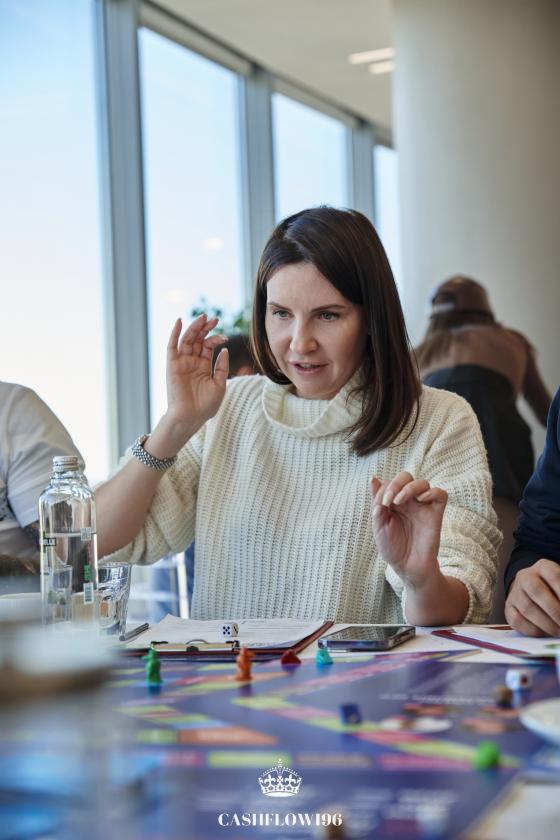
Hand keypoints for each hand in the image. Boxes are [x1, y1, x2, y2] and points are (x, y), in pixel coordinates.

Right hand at [164, 314, 227, 434]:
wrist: (191, 418)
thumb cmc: (205, 406)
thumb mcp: (219, 385)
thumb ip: (221, 367)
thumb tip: (224, 350)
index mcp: (203, 366)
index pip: (208, 346)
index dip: (216, 339)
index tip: (225, 337)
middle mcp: (191, 362)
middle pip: (198, 339)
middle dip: (206, 328)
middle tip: (215, 318)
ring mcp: (181, 363)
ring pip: (186, 340)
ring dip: (194, 328)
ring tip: (203, 317)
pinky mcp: (172, 365)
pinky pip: (171, 346)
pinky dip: (174, 333)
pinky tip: (179, 321)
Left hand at [370, 471, 447, 587]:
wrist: (408, 567)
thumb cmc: (393, 548)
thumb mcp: (379, 526)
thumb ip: (377, 503)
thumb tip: (373, 478)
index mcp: (393, 503)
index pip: (390, 483)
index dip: (384, 489)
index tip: (381, 506)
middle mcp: (409, 502)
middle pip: (406, 477)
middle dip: (396, 483)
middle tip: (390, 501)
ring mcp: (423, 506)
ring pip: (423, 483)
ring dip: (409, 488)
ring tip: (400, 501)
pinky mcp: (436, 513)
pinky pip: (440, 494)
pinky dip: (432, 492)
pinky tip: (421, 500)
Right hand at [505, 559, 559, 636]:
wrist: (530, 590)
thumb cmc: (554, 588)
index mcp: (543, 567)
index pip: (554, 576)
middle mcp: (525, 576)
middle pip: (537, 591)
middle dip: (554, 611)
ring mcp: (515, 592)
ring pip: (526, 608)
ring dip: (546, 624)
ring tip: (558, 632)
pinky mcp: (508, 608)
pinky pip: (517, 620)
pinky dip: (533, 630)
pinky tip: (545, 633)